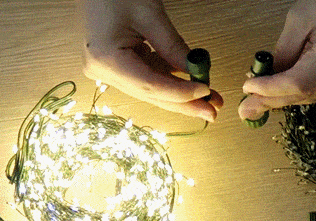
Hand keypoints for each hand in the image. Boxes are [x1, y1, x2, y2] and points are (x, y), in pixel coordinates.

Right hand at [79, 0, 223, 121]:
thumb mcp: (150, 15)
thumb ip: (172, 46)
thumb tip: (197, 72)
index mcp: (106, 58)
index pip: (150, 85)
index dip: (180, 93)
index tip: (205, 93)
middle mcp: (102, 70)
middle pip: (151, 94)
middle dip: (184, 102)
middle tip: (212, 111)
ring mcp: (108, 70)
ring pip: (152, 89)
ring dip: (180, 93)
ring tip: (210, 98)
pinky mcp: (116, 65)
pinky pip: (147, 77)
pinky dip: (170, 79)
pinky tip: (193, 84)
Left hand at [238, 0, 315, 120]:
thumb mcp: (300, 18)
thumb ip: (284, 51)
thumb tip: (268, 78)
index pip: (299, 83)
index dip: (271, 90)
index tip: (250, 90)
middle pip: (307, 95)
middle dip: (274, 101)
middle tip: (248, 108)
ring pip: (315, 96)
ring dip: (286, 98)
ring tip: (260, 99)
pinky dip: (302, 91)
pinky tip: (284, 89)